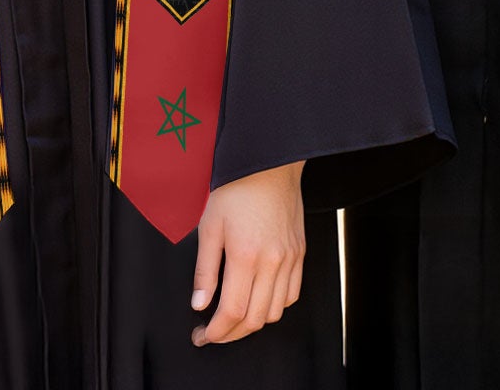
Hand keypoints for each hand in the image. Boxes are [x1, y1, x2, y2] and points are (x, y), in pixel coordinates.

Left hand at [191, 160, 304, 345]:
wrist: (268, 164)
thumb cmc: (235, 188)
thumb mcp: (209, 224)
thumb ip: (205, 269)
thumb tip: (200, 304)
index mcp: (246, 256)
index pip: (233, 311)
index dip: (217, 331)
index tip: (203, 336)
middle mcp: (272, 263)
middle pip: (255, 319)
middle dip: (231, 334)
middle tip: (213, 333)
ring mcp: (290, 260)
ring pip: (275, 312)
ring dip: (253, 323)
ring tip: (233, 319)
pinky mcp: (300, 255)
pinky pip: (292, 295)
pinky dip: (274, 306)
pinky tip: (258, 300)